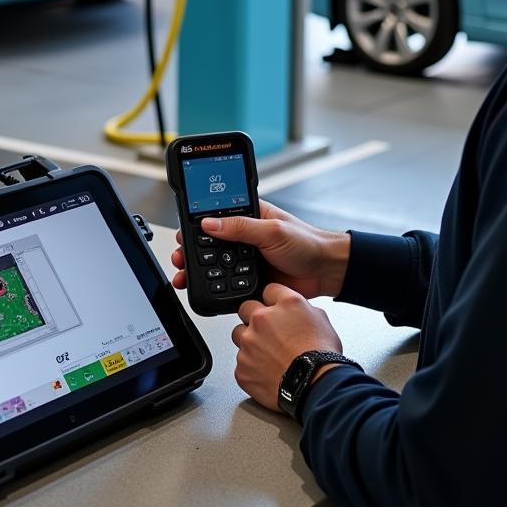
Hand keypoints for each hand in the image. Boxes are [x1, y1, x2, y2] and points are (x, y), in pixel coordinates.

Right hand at [170, 200, 349, 298]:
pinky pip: (229, 284)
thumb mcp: (272, 230)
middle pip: (211, 244)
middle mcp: (246, 237)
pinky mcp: (252, 280)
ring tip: (185, 276)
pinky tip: (206, 290)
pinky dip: (217, 288)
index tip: (182, 233)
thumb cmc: (307, 242)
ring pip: (217, 265)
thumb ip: (240, 228)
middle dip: (192, 251)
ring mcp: (248, 259)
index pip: (217, 217)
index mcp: (250, 216)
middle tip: (179, 258)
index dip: (197, 224)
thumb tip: (210, 223)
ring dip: (200, 271)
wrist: (327, 271)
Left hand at [231, 284, 341, 412]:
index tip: (274, 309)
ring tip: (268, 355)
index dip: (272, 301)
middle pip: (246, 309)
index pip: (269, 290)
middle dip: (254, 317)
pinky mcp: (242, 368)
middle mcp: (261, 320)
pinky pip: (241, 363)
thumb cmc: (321, 356)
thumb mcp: (321, 319)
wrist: (316, 386)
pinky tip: (267, 372)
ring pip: (239, 336)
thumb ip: (302, 308)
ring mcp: (248, 344)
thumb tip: (296, 310)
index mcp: (284, 304)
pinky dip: (251, 367)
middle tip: (268, 332)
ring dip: (250, 342)